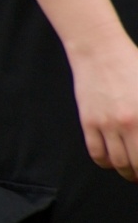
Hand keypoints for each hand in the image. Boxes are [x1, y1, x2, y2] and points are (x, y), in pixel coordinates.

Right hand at [69, 36, 137, 181]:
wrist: (99, 51)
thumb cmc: (131, 64)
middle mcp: (128, 124)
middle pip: (136, 163)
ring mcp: (106, 124)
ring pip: (117, 161)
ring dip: (126, 171)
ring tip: (131, 171)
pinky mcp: (89, 122)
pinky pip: (96, 152)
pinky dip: (105, 162)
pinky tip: (112, 161)